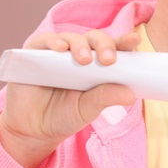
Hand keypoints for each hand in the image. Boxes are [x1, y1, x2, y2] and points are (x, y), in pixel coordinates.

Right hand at [0, 29, 141, 165]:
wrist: (33, 129)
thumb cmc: (64, 116)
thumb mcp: (88, 110)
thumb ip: (106, 98)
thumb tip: (131, 95)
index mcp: (97, 66)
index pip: (113, 49)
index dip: (124, 42)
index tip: (134, 41)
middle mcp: (78, 55)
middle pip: (94, 39)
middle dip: (104, 45)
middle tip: (108, 60)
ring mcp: (56, 53)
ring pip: (72, 38)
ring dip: (80, 45)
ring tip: (85, 60)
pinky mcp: (35, 53)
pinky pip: (44, 41)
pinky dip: (53, 41)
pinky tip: (60, 48)